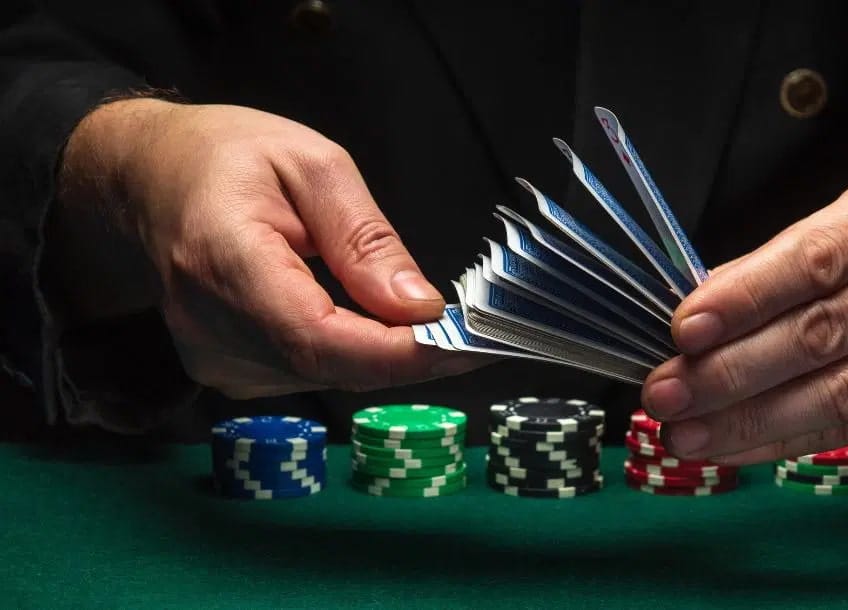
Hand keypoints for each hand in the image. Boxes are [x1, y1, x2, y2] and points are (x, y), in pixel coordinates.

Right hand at [56, 99, 488, 397]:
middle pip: (326, 366)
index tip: (464, 345)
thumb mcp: (314, 167)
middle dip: (410, 359)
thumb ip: (365, 240)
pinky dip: (355, 358)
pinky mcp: (223, 370)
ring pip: (322, 378)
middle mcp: (209, 324)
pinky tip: (382, 331)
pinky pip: (306, 375)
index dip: (395, 353)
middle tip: (478, 338)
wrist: (152, 179)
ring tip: (437, 329)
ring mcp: (211, 356)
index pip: (316, 336)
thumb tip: (420, 307)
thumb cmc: (232, 157)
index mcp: (224, 259)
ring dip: (386, 360)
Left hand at [642, 172, 847, 462]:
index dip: (743, 299)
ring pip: (835, 395)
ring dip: (747, 422)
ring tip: (683, 435)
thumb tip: (695, 310)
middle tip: (663, 395)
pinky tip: (733, 449)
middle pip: (818, 336)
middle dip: (729, 373)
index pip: (813, 262)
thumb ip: (777, 262)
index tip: (681, 330)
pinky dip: (783, 442)